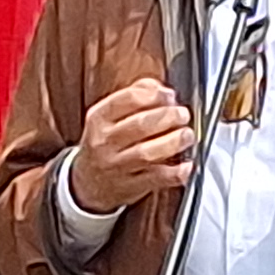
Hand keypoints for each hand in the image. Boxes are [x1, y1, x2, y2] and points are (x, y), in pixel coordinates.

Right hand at [66, 77, 193, 213]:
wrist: (87, 182)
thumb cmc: (105, 143)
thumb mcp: (108, 115)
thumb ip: (135, 94)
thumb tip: (163, 89)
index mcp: (99, 118)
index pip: (129, 99)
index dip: (155, 95)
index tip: (170, 96)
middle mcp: (105, 141)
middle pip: (141, 124)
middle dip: (169, 116)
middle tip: (183, 115)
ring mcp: (116, 165)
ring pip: (148, 152)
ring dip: (174, 141)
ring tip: (186, 135)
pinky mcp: (130, 186)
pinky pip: (157, 178)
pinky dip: (176, 172)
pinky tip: (186, 165)